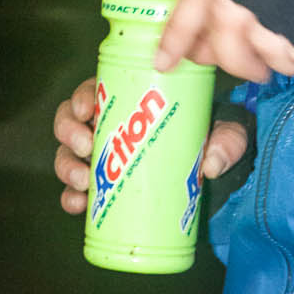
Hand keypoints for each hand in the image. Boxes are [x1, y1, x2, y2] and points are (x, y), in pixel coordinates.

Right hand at [52, 73, 249, 214]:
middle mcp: (109, 125)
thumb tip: (210, 165)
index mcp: (129, 100)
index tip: (87, 109)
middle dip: (69, 131)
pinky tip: (77, 204)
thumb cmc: (211, 139)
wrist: (212, 174)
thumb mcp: (225, 132)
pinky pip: (75, 191)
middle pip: (71, 120)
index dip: (82, 97)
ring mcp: (102, 157)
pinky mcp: (103, 187)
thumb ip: (227, 141)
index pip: (94, 89)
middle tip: (86, 146)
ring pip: (68, 155)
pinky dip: (70, 198)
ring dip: (66, 166)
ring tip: (83, 181)